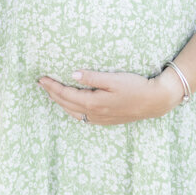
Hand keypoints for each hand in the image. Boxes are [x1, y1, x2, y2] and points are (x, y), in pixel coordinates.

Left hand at [38, 67, 184, 124]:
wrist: (154, 102)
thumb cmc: (135, 87)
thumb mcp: (114, 79)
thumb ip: (92, 77)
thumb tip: (73, 74)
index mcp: (94, 102)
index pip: (66, 94)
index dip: (52, 86)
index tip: (41, 78)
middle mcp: (94, 113)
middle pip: (66, 104)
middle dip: (52, 93)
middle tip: (40, 83)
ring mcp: (100, 119)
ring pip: (73, 112)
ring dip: (60, 102)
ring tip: (51, 93)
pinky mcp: (106, 120)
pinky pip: (82, 117)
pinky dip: (71, 110)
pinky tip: (70, 106)